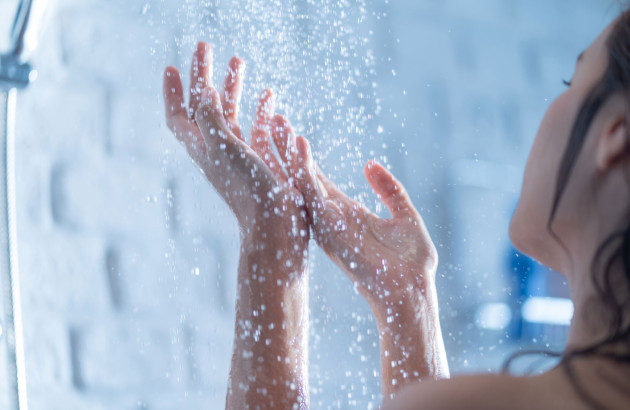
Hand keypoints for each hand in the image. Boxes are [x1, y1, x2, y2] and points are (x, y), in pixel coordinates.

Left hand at [162, 42, 308, 251]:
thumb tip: (204, 92)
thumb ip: (211, 118)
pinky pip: (257, 127)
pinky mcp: (261, 160)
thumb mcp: (225, 147)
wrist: (275, 224)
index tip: (172, 67)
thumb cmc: (248, 188)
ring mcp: (239, 155)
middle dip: (204, 76)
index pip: (178, 116)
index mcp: (202, 148)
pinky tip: (269, 95)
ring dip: (232, 87)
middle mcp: (217, 150)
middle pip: (204, 107)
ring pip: (231, 113)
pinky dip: (260, 108)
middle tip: (206, 47)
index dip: (173, 92)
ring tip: (239, 60)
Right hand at [294, 136, 437, 307]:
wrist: (411, 292)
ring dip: (288, 154)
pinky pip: (313, 195)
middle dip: (286, 150)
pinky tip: (299, 146)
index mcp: (346, 214)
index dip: (304, 157)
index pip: (317, 179)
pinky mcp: (331, 230)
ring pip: (301, 182)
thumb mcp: (405, 215)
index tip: (291, 132)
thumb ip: (389, 189)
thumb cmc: (411, 262)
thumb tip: (369, 164)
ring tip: (277, 123)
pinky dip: (304, 170)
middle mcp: (331, 218)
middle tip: (273, 120)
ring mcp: (329, 224)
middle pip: (302, 177)